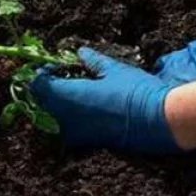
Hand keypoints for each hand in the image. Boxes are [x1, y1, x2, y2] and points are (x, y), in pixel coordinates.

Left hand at [30, 48, 180, 153]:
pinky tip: (85, 108)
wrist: (157, 121)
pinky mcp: (87, 142)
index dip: (43, 73)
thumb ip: (93, 62)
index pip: (38, 85)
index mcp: (68, 96)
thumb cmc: (135, 91)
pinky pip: (67, 129)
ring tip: (74, 92)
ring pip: (52, 119)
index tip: (56, 66)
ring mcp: (75, 133)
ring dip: (57, 105)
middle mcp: (65, 118)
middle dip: (48, 90)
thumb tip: (80, 52)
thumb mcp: (113, 70)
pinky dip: (68, 118)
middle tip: (63, 77)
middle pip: (41, 103)